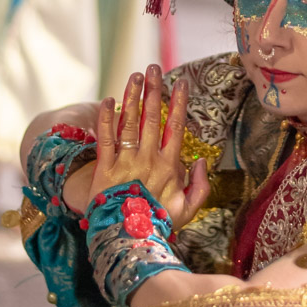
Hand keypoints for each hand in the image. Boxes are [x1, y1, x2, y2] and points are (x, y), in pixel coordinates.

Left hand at [89, 64, 209, 231]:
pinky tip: (108, 100)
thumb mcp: (189, 209)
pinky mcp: (104, 168)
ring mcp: (125, 162)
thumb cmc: (160, 223)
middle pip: (151, 118)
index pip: (175, 127)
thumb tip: (202, 161)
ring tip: (135, 75)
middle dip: (153, 90)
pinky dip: (105, 119)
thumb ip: (201, 185)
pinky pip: (104, 139)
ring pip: (128, 123)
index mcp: (169, 166)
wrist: (129, 238)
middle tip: (153, 67)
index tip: (181, 83)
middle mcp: (147, 159)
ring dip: (132, 97)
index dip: (178, 103)